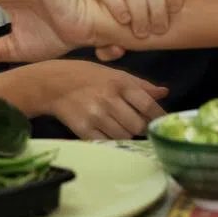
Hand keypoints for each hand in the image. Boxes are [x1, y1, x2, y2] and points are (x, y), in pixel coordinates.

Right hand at [47, 62, 167, 139]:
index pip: (147, 104)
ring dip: (126, 134)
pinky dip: (110, 140)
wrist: (53, 84)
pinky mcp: (83, 130)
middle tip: (139, 125)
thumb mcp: (115, 74)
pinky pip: (106, 143)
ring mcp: (95, 116)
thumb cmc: (88, 76)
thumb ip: (141, 85)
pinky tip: (107, 132)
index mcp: (120, 83)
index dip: (159, 116)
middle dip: (142, 128)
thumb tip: (164, 93)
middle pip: (137, 125)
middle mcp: (109, 100)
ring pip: (123, 136)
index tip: (164, 123)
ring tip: (120, 126)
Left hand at [93, 0, 182, 37]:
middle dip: (139, 11)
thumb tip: (115, 50)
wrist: (151, 4)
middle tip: (144, 33)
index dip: (113, 1)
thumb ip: (107, 45)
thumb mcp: (113, 32)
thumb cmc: (129, 19)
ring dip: (157, 7)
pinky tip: (174, 9)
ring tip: (160, 27)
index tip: (124, 21)